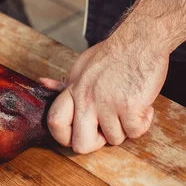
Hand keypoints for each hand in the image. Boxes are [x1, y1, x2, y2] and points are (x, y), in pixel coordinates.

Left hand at [40, 36, 168, 153]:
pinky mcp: (129, 107)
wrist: (139, 41)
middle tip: (106, 130)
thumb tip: (42, 83)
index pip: (54, 122)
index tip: (77, 134)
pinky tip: (142, 106)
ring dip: (125, 128)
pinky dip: (143, 123)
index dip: (64, 137)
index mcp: (73, 89)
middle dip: (95, 143)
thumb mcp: (82, 66)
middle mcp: (86, 99)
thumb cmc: (113, 55)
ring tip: (128, 107)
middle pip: (80, 144)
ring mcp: (107, 104)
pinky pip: (135, 132)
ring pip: (114, 139)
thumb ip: (65, 83)